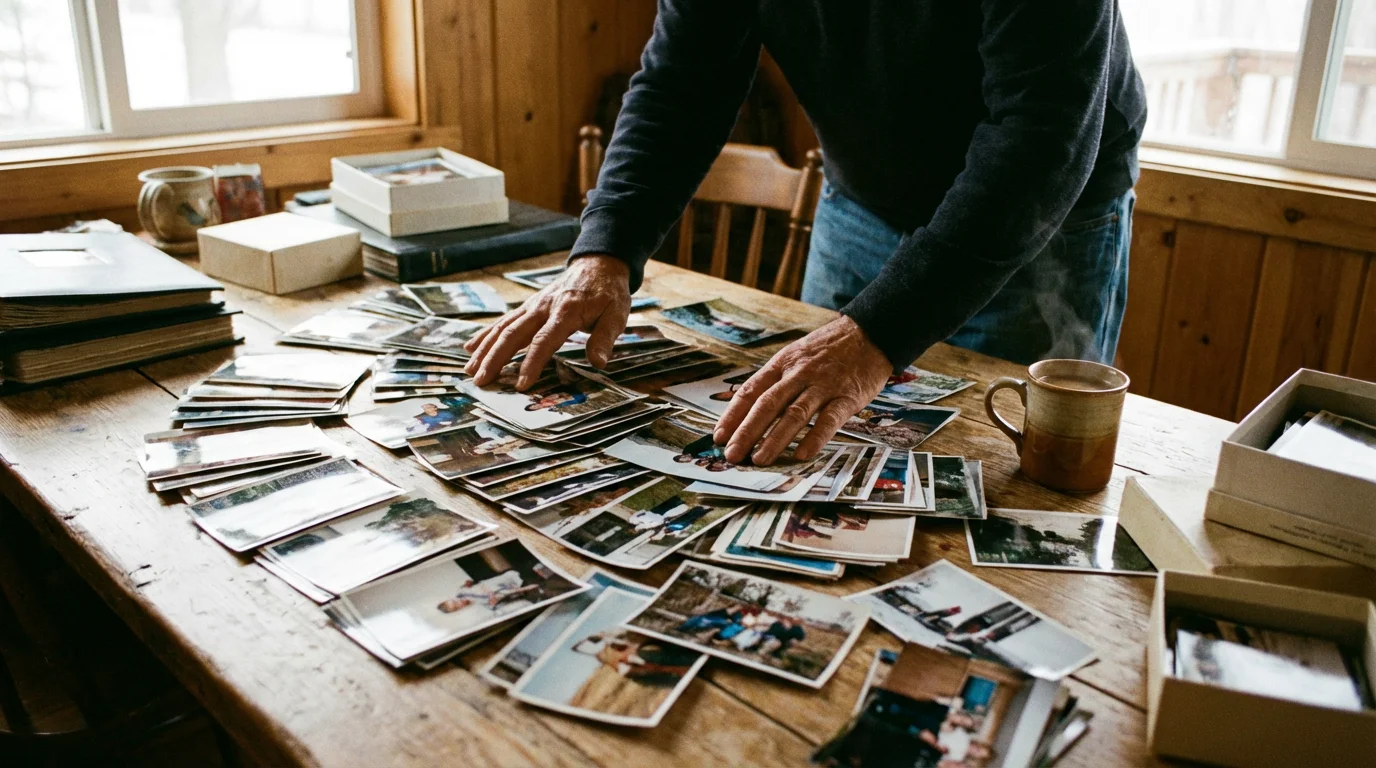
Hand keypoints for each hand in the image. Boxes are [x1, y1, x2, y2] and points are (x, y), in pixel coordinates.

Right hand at [463, 255, 630, 388]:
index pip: (544, 340)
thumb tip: (598, 362)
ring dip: (485, 349)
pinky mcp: (528, 306)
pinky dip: (486, 334)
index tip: (521, 384)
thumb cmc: (608, 292)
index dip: (531, 363)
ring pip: (503, 328)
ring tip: (470, 370)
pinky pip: (504, 321)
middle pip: (514, 334)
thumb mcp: (617, 314)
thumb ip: (605, 338)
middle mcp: (543, 307)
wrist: (598, 264)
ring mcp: (532, 306)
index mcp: (566, 311)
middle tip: (482, 381)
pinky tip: (470, 347)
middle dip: (495, 359)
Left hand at [713, 315, 890, 464]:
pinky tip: (801, 454)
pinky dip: (814, 438)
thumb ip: (776, 381)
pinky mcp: (847, 397)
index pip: (750, 391)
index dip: (733, 415)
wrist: (870, 332)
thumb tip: (750, 410)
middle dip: (746, 432)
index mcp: (782, 364)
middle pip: (767, 404)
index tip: (719, 436)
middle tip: (732, 455)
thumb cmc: (829, 350)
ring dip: (774, 439)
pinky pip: (829, 420)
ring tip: (759, 459)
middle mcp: (799, 374)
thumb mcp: (796, 356)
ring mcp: (823, 386)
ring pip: (794, 414)